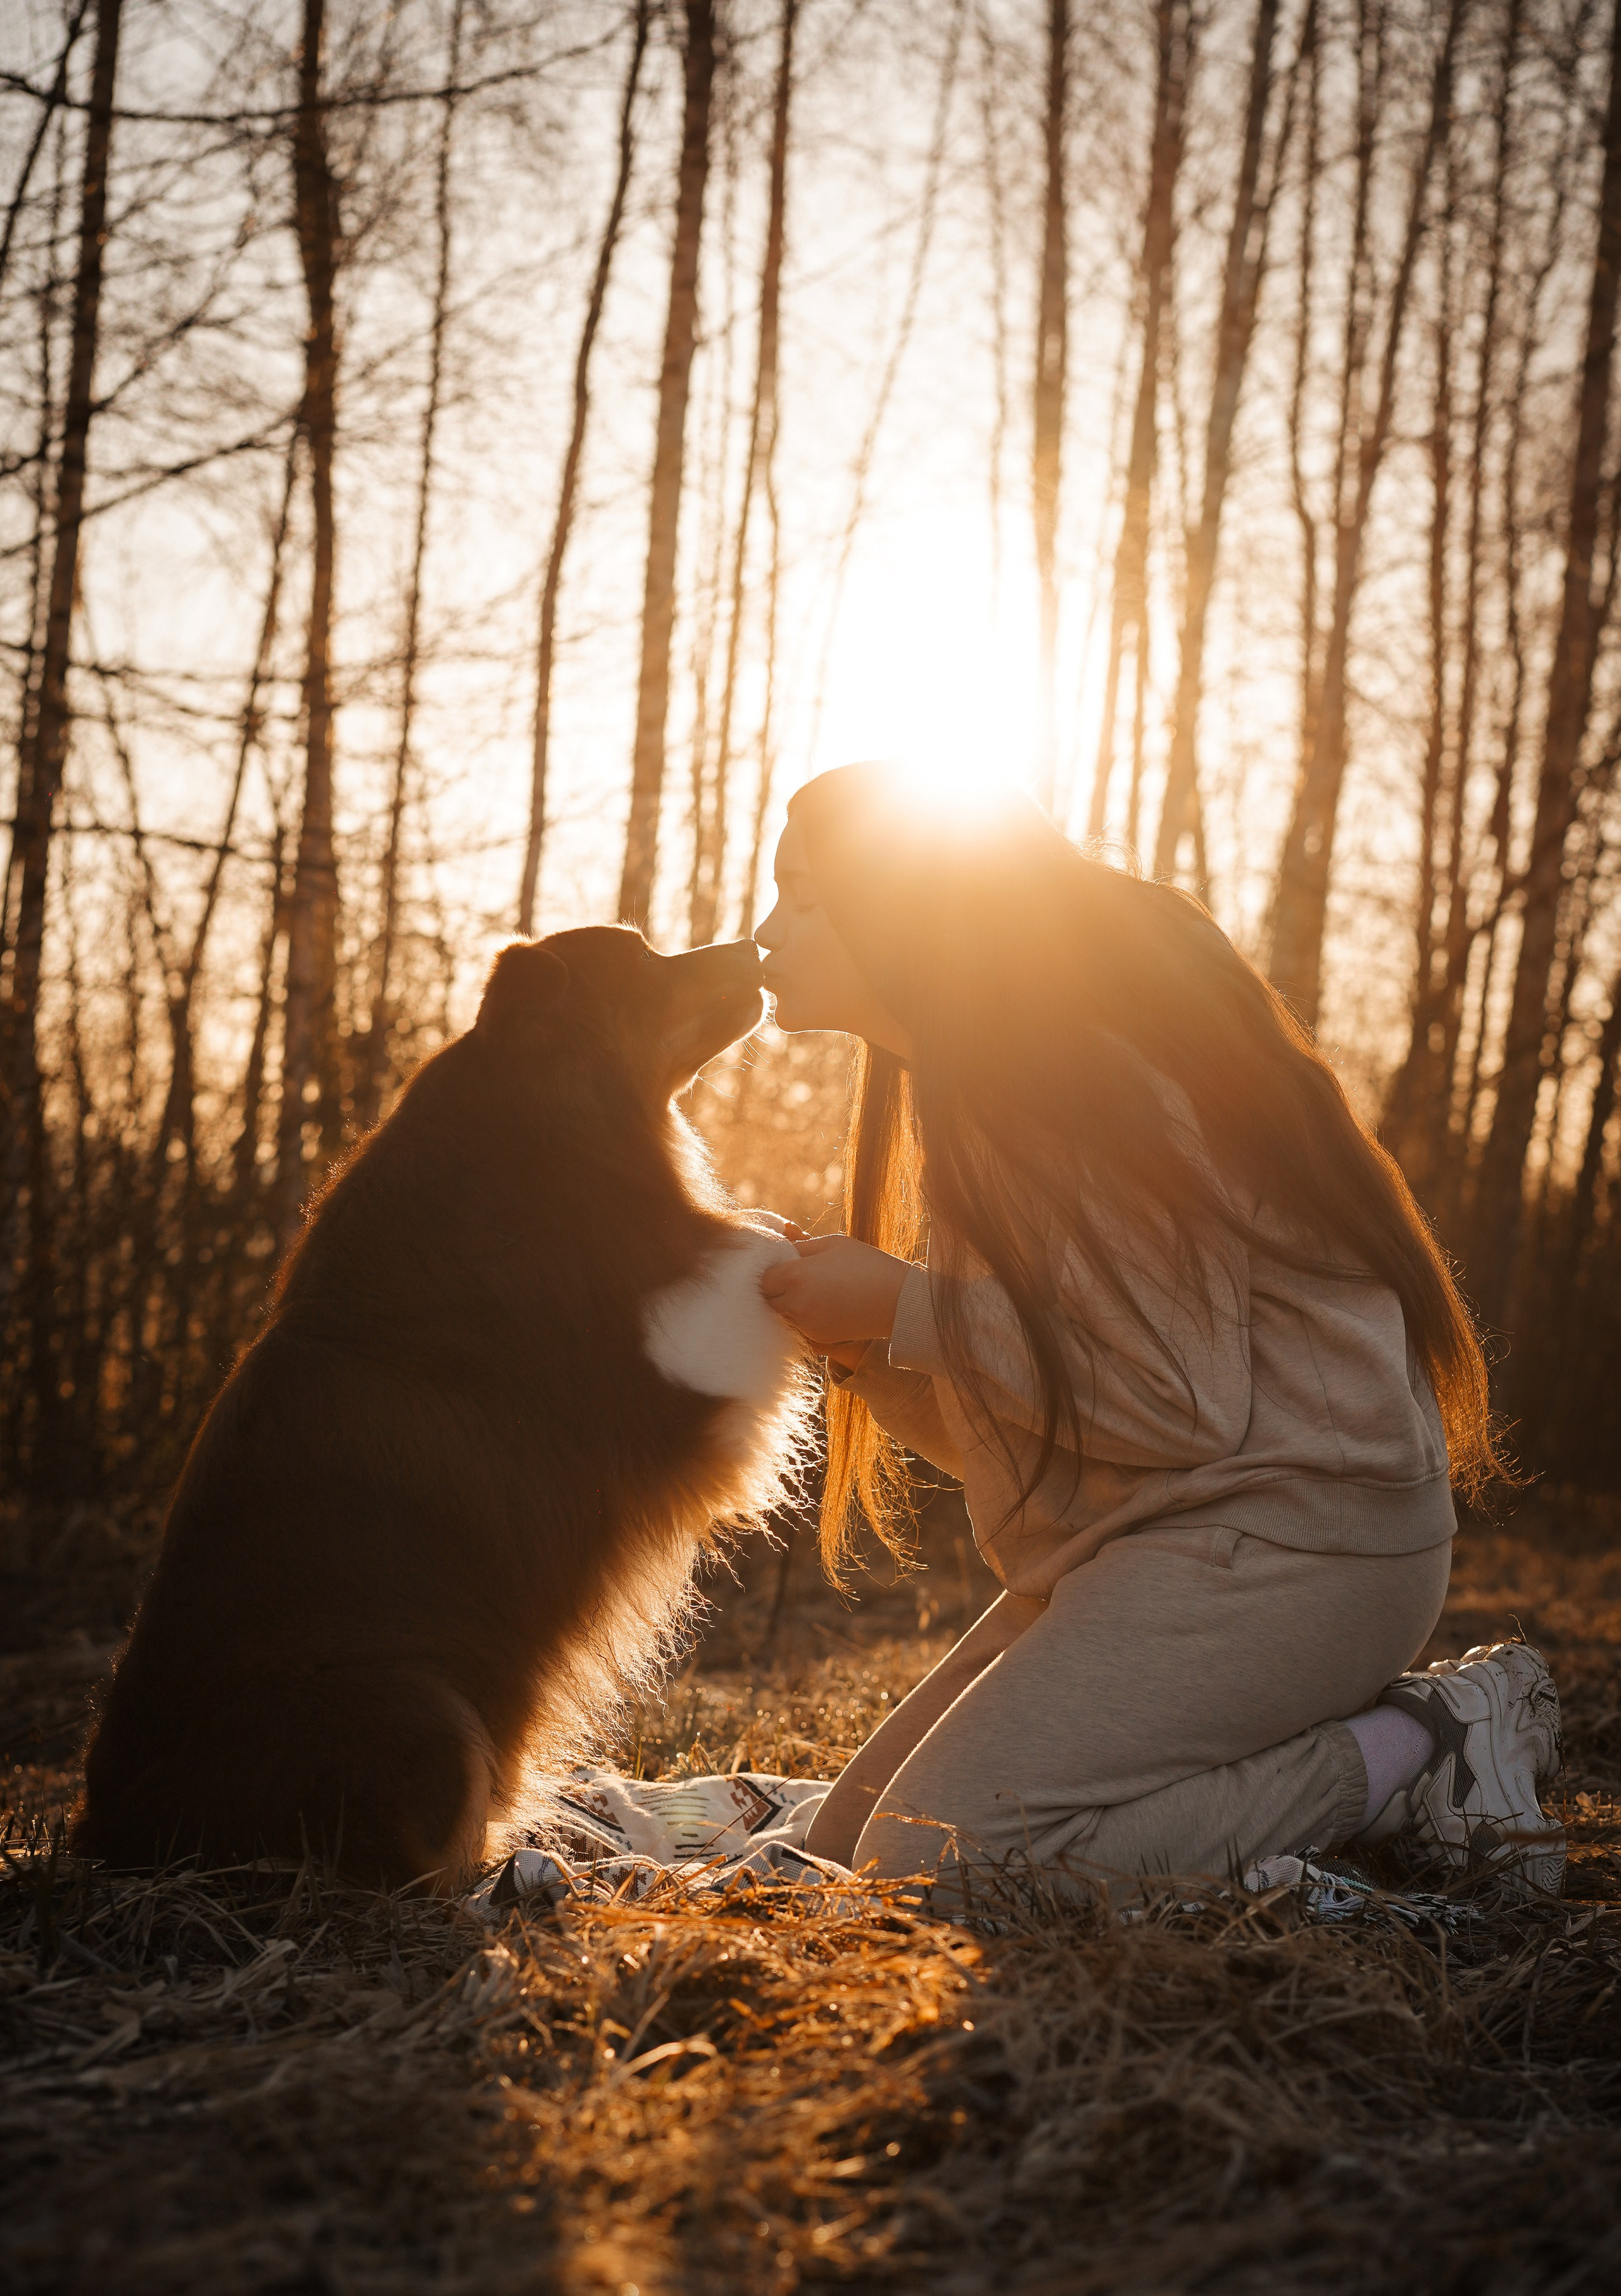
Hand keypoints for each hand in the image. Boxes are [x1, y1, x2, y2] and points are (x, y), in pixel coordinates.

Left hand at [759, 1234, 911, 1350]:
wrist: (898, 1300)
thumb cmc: (867, 1264)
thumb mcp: (833, 1244)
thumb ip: (801, 1246)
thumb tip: (781, 1246)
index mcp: (796, 1275)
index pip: (761, 1278)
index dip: (769, 1271)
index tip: (782, 1265)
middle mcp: (796, 1303)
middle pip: (767, 1299)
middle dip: (775, 1289)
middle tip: (793, 1279)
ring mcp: (806, 1324)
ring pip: (782, 1315)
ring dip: (788, 1304)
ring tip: (811, 1291)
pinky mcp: (818, 1338)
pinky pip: (799, 1327)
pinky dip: (803, 1317)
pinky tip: (823, 1305)